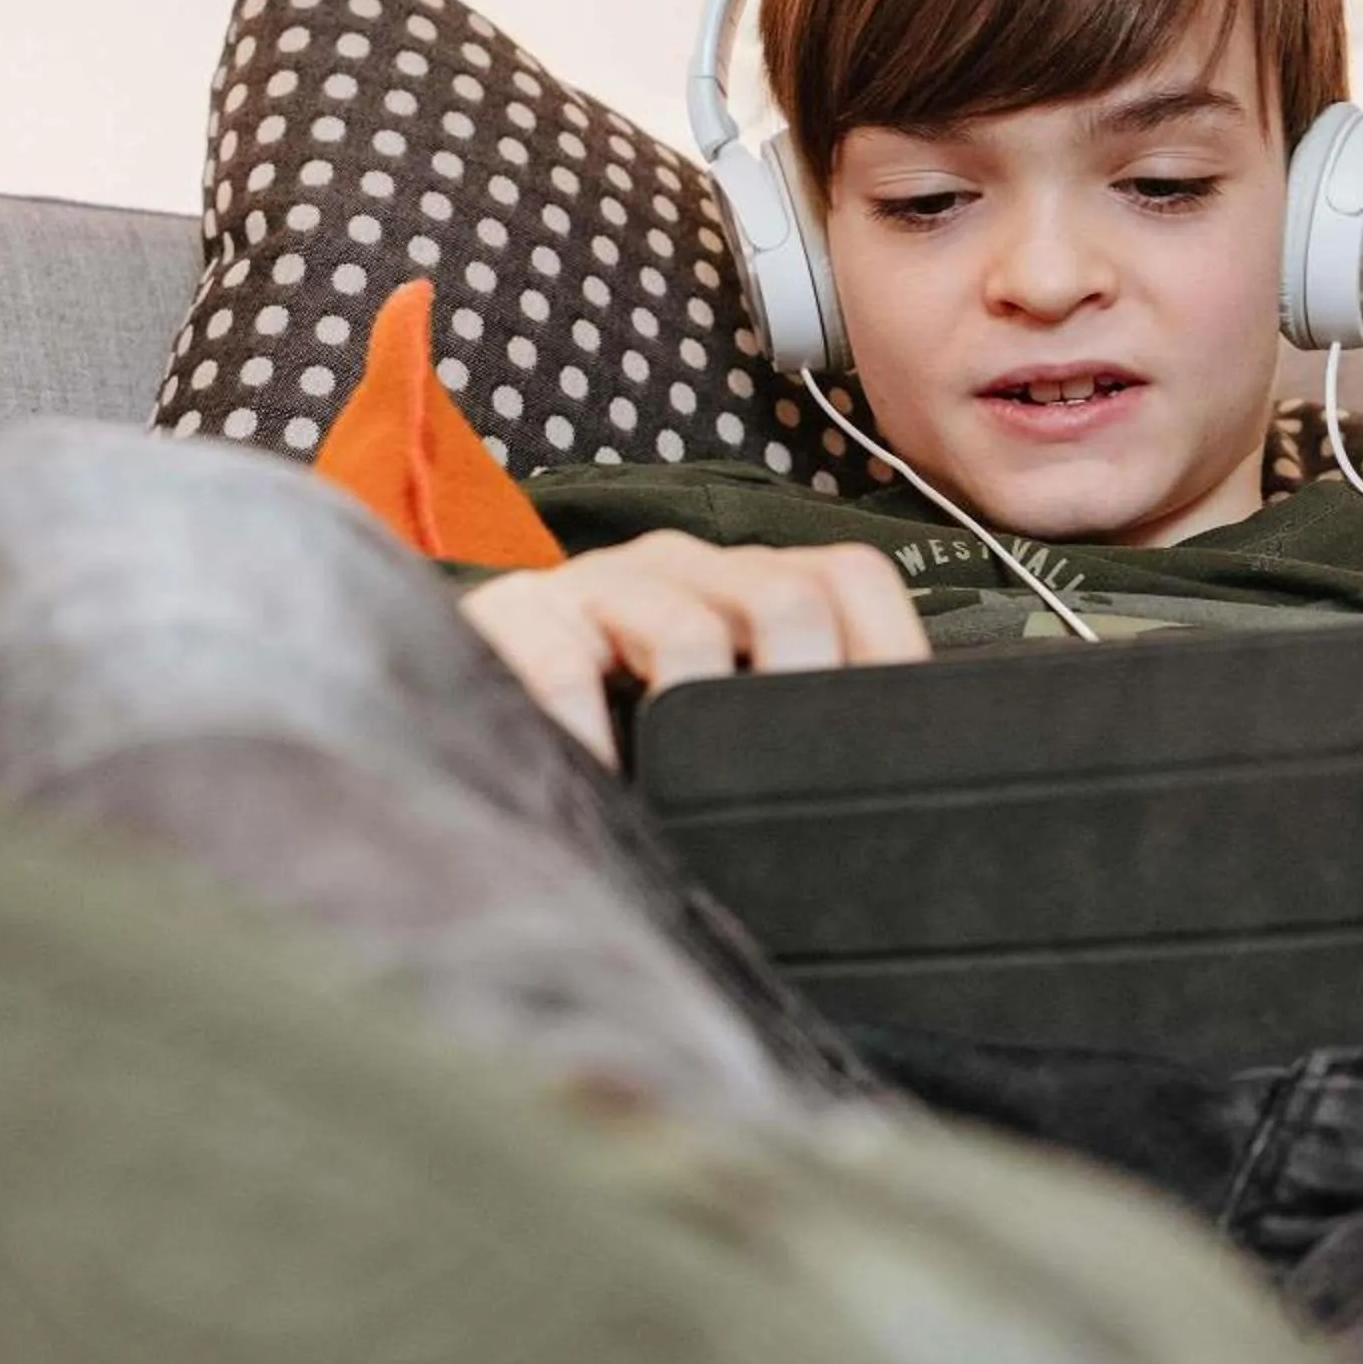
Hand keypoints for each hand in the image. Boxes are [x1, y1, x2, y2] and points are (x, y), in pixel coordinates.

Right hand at [460, 529, 927, 766]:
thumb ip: (795, 720)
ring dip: (706, 720)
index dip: (885, 653)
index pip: (853, 582)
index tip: (891, 750)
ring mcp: (600, 581)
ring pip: (690, 630)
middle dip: (802, 693)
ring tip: (704, 796)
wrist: (469, 693)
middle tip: (795, 786)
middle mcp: (686, 567)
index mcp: (751, 579)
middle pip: (790, 599)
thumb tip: (893, 778)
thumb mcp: (725, 710)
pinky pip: (566, 664)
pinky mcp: (517, 612)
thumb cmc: (622, 720)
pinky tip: (607, 787)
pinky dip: (592, 734)